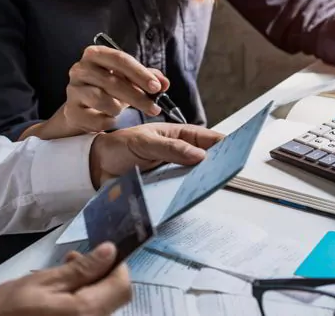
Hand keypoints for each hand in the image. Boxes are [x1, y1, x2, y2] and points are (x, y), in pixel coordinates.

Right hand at [0, 243, 130, 315]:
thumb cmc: (3, 311)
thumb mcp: (40, 283)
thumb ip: (80, 270)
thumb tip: (111, 251)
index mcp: (87, 313)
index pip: (122, 286)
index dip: (115, 266)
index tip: (97, 252)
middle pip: (113, 297)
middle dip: (99, 275)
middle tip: (71, 260)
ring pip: (100, 306)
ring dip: (88, 287)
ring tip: (60, 276)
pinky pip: (85, 315)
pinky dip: (78, 301)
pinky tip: (57, 295)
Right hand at [22, 46, 170, 139]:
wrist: (82, 109)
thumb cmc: (108, 89)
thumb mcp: (128, 79)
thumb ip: (147, 78)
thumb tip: (164, 83)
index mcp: (95, 54)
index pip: (120, 59)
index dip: (140, 73)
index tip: (156, 88)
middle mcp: (80, 69)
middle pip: (112, 81)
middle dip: (137, 97)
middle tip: (155, 108)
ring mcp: (73, 90)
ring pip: (102, 100)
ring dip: (119, 108)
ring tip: (123, 111)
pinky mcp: (70, 110)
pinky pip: (95, 119)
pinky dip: (107, 121)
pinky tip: (110, 120)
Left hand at [89, 123, 223, 186]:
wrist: (96, 167)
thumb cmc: (119, 147)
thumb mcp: (144, 143)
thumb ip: (170, 148)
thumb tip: (200, 156)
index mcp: (178, 136)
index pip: (207, 138)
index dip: (223, 142)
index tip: (238, 148)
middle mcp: (179, 154)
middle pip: (206, 160)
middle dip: (218, 164)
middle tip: (229, 171)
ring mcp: (173, 172)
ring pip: (195, 177)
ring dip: (202, 181)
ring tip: (212, 186)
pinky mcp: (165, 189)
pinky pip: (180, 191)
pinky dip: (187, 194)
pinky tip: (191, 198)